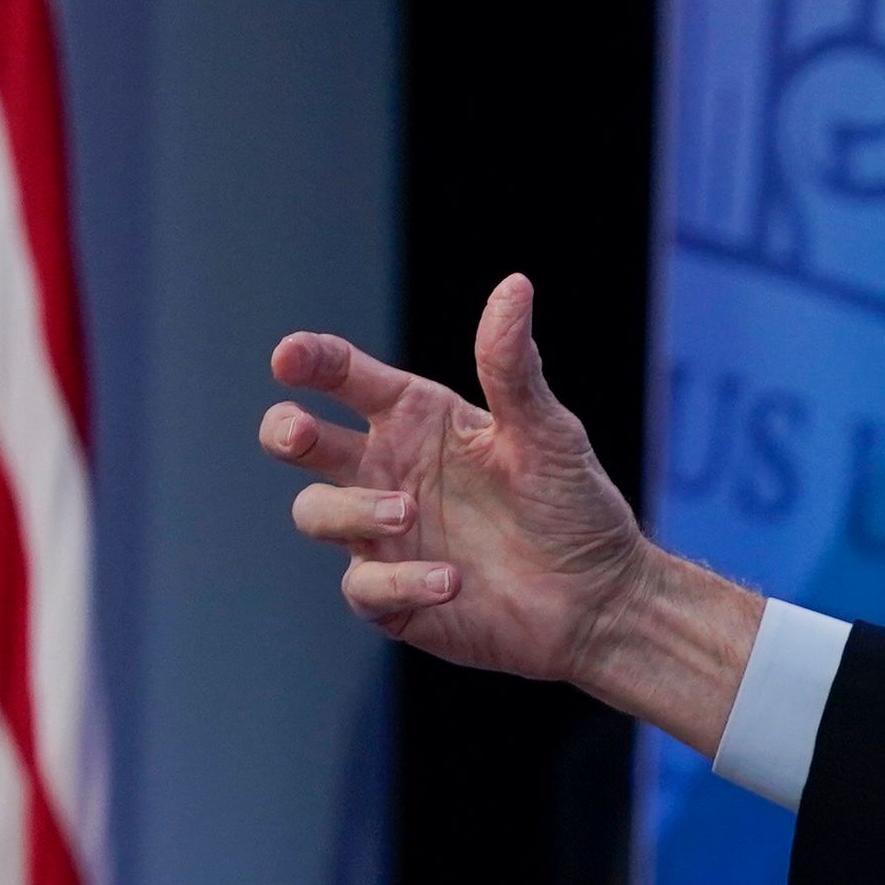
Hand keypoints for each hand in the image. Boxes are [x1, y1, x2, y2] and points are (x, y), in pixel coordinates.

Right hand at [261, 277, 757, 743]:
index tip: (289, 357)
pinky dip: (399, 581)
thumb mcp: (548, 432)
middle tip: (298, 433)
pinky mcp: (396, 598)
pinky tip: (451, 581)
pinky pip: (366, 586)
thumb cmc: (573, 506)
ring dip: (351, 508)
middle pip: (302, 443)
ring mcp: (385, 535)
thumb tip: (515, 285)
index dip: (310, 362)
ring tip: (406, 509)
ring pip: (318, 512)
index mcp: (415, 419)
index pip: (345, 378)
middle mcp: (388, 471)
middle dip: (285, 431)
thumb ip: (513, 366)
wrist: (599, 598)